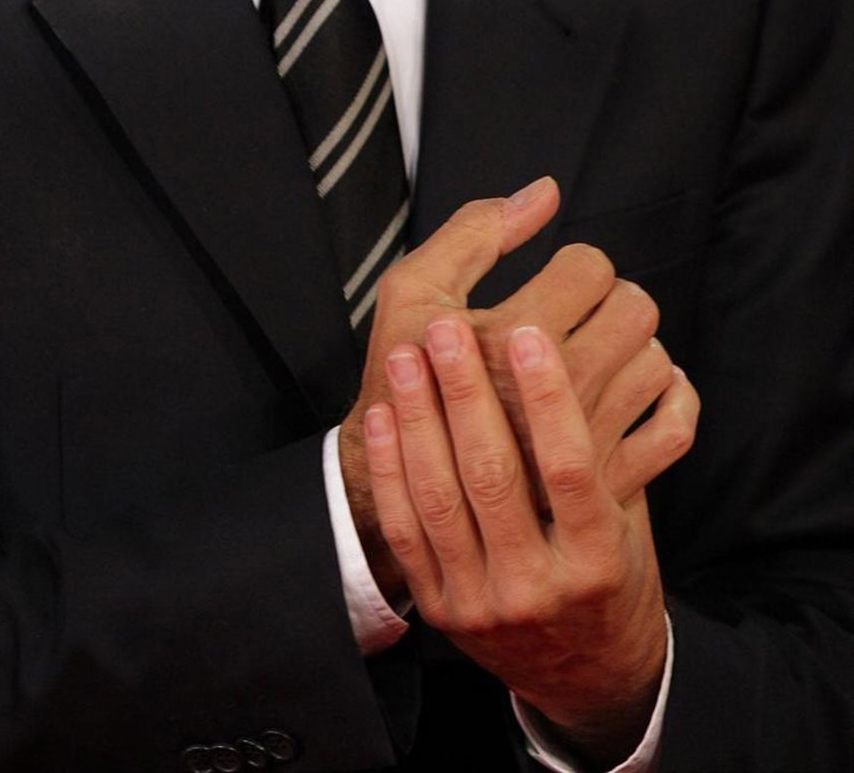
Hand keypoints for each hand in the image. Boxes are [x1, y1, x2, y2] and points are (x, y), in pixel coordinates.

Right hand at [338, 177, 688, 588]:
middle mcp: (554, 392)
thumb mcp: (413, 290)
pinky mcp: (604, 481)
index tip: (556, 279)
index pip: (590, 268)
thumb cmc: (407, 376)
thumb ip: (476, 230)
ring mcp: (585, 442)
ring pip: (656, 362)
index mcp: (508, 338)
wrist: (406, 487)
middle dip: (612, 297)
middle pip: (635, 308)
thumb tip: (547, 191)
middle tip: (585, 309)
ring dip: (635, 345)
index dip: (576, 262)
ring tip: (602, 349)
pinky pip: (675, 426)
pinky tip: (643, 388)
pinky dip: (671, 399)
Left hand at [364, 316, 697, 765]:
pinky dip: (390, 468)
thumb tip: (584, 357)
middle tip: (447, 329)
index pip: (570, 467)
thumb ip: (602, 459)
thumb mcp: (626, 527)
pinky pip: (406, 530)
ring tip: (407, 358)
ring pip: (440, 498)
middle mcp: (537, 587)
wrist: (587, 681)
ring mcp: (481, 603)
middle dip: (464, 393)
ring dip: (418, 419)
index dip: (548, 397)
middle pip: (492, 476)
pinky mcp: (439, 610)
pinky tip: (384, 414)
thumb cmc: (611, 580)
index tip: (528, 334)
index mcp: (596, 561)